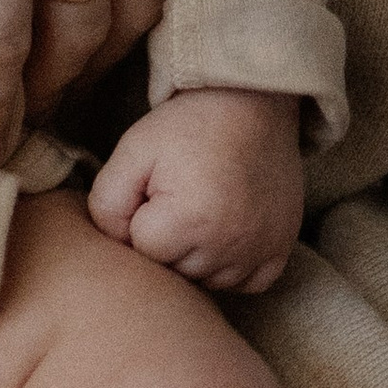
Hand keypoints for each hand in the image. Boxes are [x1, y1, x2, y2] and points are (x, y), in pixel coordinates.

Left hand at [87, 87, 305, 292]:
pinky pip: (247, 283)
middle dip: (166, 239)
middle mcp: (229, 244)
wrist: (253, 103)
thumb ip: (106, 203)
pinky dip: (232, 265)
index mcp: (190, 220)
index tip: (154, 187)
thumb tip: (115, 244)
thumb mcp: (133, 150)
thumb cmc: (188, 126)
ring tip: (201, 207)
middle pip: (174, 271)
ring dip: (197, 255)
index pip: (142, 249)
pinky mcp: (280, 249)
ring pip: (207, 281)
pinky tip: (226, 230)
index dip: (140, 216)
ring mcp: (259, 250)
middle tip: (179, 194)